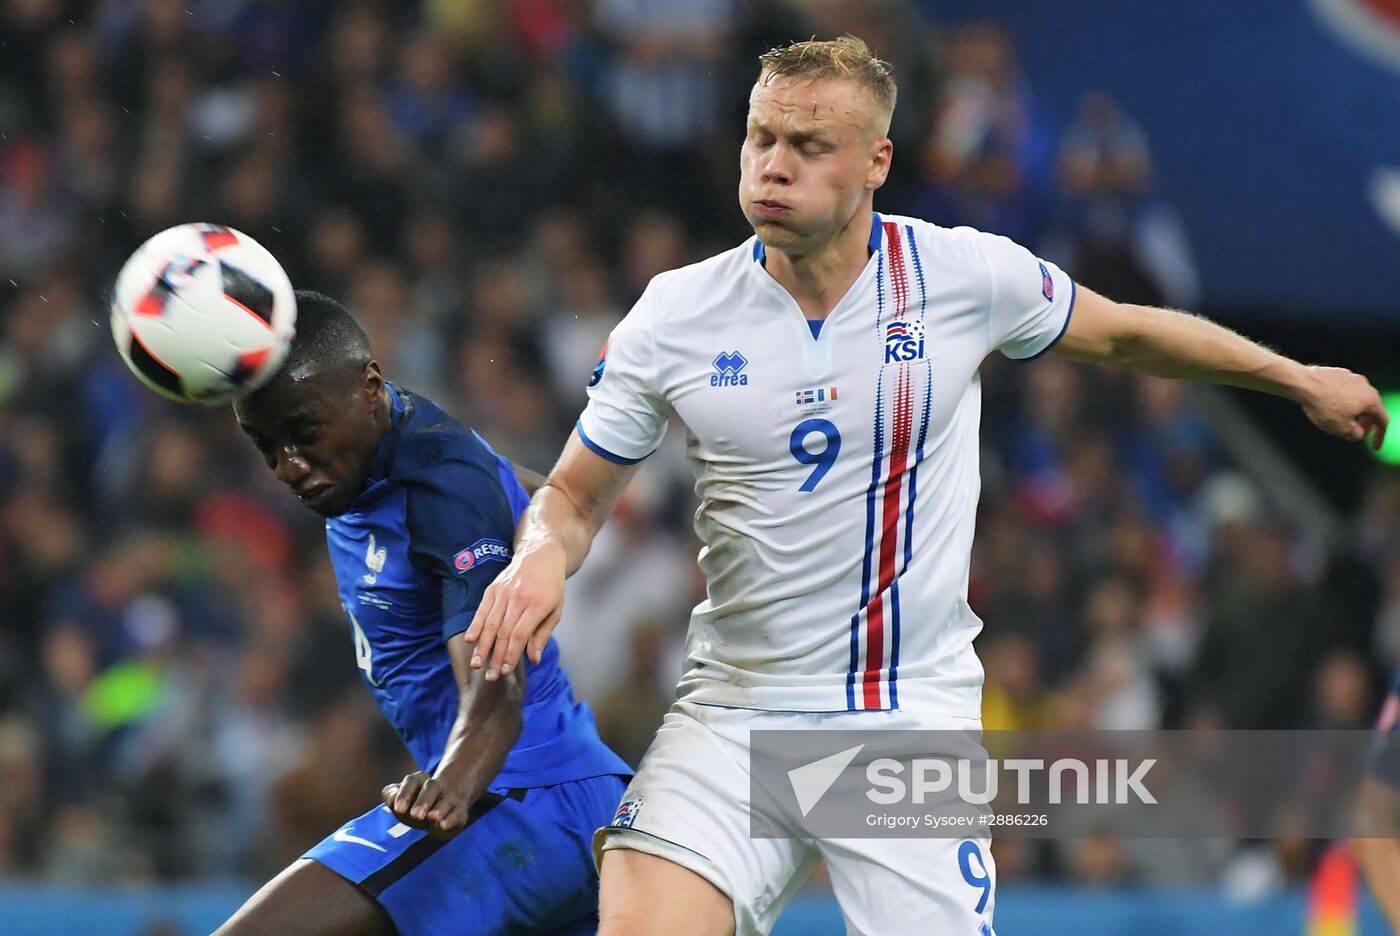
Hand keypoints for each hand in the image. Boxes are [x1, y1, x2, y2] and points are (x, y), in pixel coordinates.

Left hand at [382, 771, 467, 839]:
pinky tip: (443, 824)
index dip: (405, 793)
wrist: (439, 814)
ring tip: (432, 816)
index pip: (412, 781)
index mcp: (420, 781)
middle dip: (424, 800)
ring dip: (440, 808)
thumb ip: (390, 794)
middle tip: (416, 815)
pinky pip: (457, 814)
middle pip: (432, 787)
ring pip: (446, 800)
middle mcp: (436, 787)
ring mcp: (449, 799)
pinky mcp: (459, 813)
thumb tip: (391, 797)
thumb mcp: (400, 799)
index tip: (398, 808)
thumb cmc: (414, 805)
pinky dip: (451, 819)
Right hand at [463, 542, 565, 680]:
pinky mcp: (493, 588)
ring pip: (490, 623)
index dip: (511, 654)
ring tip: (477, 664)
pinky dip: (475, 625)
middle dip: (495, 656)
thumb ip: (543, 635)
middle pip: (503, 632)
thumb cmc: (551, 586)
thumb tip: (534, 659)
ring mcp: (504, 592)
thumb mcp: (556, 610)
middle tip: (489, 676)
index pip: (520, 634)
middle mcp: (518, 598)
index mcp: (537, 605)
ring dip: (482, 646)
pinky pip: (482, 609)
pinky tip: (470, 640)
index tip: (504, 671)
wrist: (541, 555)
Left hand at [1297, 365, 1388, 449]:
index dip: (1378, 436)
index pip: (1382, 421)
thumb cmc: (1323, 405)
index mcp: (1371, 399)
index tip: (1373, 445)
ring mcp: (1351, 377)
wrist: (1303, 384)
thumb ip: (1356, 434)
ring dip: (1353, 412)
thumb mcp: (1342, 429)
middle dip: (1366, 423)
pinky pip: (1345, 391)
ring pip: (1358, 399)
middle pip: (1371, 408)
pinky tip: (1330, 408)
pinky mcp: (1337, 373)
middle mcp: (1365, 386)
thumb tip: (1358, 433)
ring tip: (1341, 421)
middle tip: (1357, 432)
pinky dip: (1342, 402)